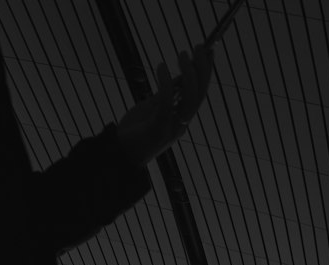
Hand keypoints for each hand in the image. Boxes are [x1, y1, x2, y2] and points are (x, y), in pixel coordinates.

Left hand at [115, 44, 214, 166]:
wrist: (119, 155)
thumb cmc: (135, 131)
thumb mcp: (153, 108)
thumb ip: (167, 95)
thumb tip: (180, 76)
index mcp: (181, 119)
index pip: (200, 94)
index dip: (206, 72)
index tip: (209, 50)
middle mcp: (180, 125)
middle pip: (200, 95)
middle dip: (202, 69)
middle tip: (199, 46)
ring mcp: (170, 128)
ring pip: (191, 100)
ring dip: (190, 74)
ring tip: (183, 53)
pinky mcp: (157, 129)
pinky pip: (167, 103)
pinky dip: (166, 83)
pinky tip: (160, 67)